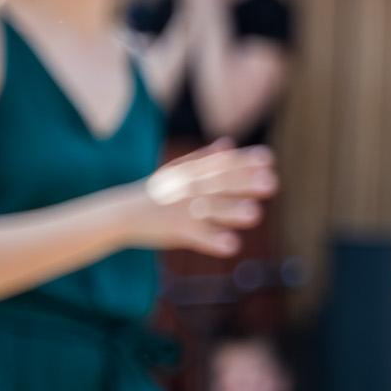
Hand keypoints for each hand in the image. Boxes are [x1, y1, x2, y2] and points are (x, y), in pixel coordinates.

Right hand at [135, 139, 275, 253]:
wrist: (119, 214)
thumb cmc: (153, 192)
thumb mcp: (176, 171)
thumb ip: (204, 158)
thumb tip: (229, 144)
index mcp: (191, 174)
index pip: (222, 165)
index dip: (246, 162)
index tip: (268, 159)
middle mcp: (188, 189)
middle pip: (219, 185)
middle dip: (245, 184)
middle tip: (271, 184)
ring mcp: (182, 210)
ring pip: (210, 210)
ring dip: (232, 211)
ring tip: (256, 214)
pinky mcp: (175, 231)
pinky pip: (197, 237)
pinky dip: (213, 241)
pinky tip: (232, 246)